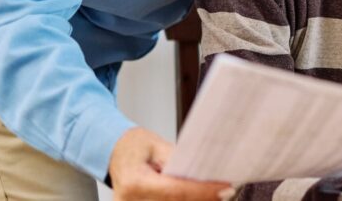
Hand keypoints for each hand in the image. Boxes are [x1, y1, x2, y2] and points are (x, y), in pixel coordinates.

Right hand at [108, 127, 233, 200]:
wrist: (114, 153)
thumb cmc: (134, 145)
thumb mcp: (158, 145)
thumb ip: (179, 161)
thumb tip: (204, 173)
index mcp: (135, 182)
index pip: (176, 191)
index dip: (203, 191)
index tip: (225, 188)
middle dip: (204, 198)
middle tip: (226, 191)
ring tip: (216, 193)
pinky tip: (199, 197)